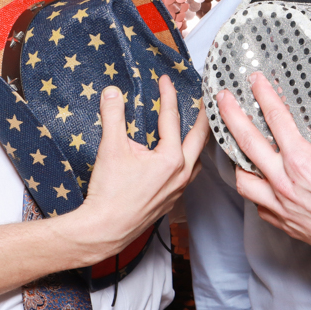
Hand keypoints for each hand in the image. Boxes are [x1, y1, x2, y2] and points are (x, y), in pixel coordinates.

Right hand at [75, 75, 207, 260]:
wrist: (104, 229)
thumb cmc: (110, 192)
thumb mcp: (110, 147)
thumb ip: (113, 116)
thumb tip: (112, 92)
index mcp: (172, 159)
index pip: (172, 119)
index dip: (168, 96)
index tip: (165, 81)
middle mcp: (181, 174)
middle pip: (200, 139)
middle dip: (203, 118)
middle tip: (205, 101)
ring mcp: (178, 189)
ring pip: (198, 160)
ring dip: (198, 142)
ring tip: (197, 129)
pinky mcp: (172, 200)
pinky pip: (189, 175)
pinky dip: (190, 161)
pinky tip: (181, 159)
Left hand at [217, 72, 310, 273]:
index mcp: (302, 161)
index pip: (276, 119)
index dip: (264, 94)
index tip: (255, 80)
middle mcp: (285, 183)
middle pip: (247, 143)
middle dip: (231, 116)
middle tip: (222, 100)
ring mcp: (282, 206)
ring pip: (243, 180)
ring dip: (236, 161)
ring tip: (235, 147)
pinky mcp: (285, 224)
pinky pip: (258, 206)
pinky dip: (255, 191)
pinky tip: (259, 183)